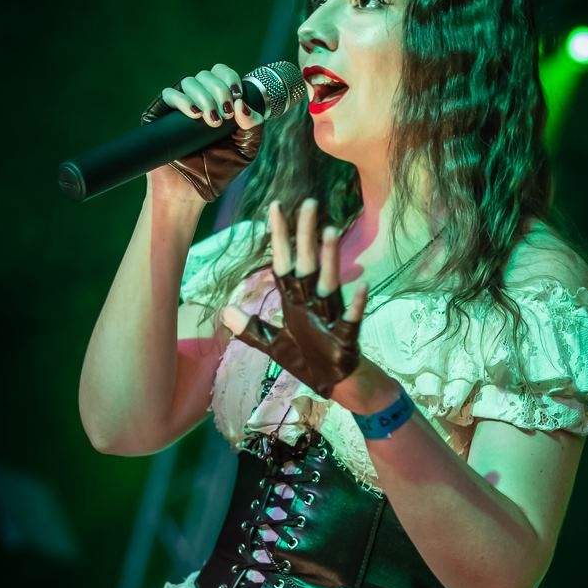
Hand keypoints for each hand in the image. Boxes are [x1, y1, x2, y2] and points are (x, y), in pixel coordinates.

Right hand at [141, 63, 263, 201]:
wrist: (191, 191)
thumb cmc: (219, 171)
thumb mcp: (246, 149)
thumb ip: (254, 126)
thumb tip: (242, 104)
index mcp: (219, 102)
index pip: (222, 74)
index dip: (230, 78)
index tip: (237, 96)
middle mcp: (199, 99)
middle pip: (207, 75)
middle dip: (219, 91)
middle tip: (224, 116)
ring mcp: (179, 106)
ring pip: (190, 81)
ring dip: (204, 97)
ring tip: (211, 121)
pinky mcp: (160, 115)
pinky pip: (169, 94)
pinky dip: (183, 100)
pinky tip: (194, 114)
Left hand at [221, 199, 368, 398]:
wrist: (336, 384)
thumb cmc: (309, 359)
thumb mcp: (274, 345)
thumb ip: (251, 329)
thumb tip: (224, 311)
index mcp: (295, 301)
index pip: (283, 263)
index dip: (279, 237)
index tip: (276, 207)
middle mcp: (313, 301)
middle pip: (307, 264)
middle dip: (306, 235)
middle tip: (308, 203)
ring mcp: (331, 316)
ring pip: (329, 283)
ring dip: (329, 259)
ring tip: (329, 232)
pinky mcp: (347, 336)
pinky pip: (352, 318)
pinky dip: (357, 304)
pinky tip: (363, 286)